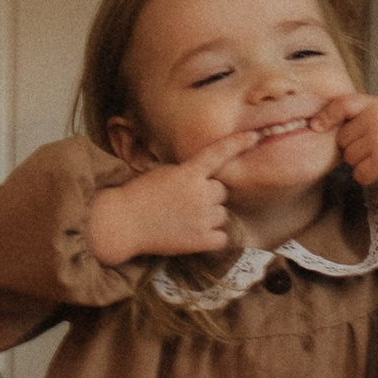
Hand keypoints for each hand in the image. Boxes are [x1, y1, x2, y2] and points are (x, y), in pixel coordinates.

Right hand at [84, 135, 264, 268]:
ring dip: (209, 215)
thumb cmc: (139, 196)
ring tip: (185, 218)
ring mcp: (201, 218)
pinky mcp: (200, 240)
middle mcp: (199, 194)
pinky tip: (194, 234)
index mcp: (188, 173)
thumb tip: (204, 175)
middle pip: (221, 190)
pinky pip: (221, 237)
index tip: (254, 136)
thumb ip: (187, 172)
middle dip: (209, 194)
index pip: (218, 154)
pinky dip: (212, 237)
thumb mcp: (164, 173)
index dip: (237, 144)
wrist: (123, 223)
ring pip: (222, 214)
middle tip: (186, 201)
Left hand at [330, 92, 377, 189]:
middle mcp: (374, 119)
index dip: (325, 115)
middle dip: (353, 147)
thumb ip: (363, 114)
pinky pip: (359, 175)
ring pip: (349, 159)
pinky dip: (368, 177)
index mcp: (375, 103)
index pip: (341, 104)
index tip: (315, 126)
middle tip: (376, 146)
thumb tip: (328, 127)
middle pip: (342, 140)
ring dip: (361, 163)